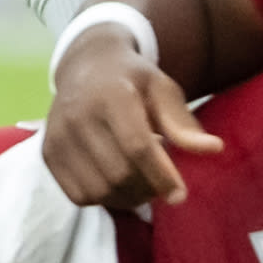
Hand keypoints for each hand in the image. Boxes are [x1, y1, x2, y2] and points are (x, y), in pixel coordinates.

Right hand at [39, 20, 220, 211]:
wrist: (86, 65)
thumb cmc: (133, 79)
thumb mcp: (162, 89)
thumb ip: (183, 122)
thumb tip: (214, 149)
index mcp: (110, 94)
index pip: (136, 148)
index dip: (161, 176)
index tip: (180, 195)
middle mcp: (77, 114)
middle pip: (119, 174)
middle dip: (147, 188)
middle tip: (161, 182)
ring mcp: (57, 135)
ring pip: (98, 190)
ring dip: (126, 197)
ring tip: (140, 180)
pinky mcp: (47, 154)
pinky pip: (78, 195)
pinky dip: (103, 197)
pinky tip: (115, 180)